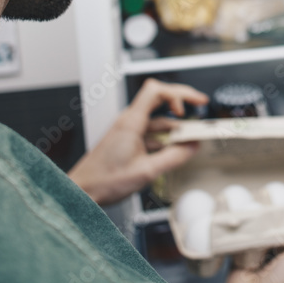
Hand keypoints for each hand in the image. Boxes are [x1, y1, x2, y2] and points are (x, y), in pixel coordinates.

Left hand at [68, 78, 208, 205]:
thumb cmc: (104, 181)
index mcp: (132, 122)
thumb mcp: (146, 171)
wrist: (82, 191)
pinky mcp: (128, 141)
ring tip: (192, 137)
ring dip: (175, 126)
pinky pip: (152, 133)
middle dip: (182, 102)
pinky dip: (166, 138)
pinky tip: (175, 149)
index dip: (179, 93)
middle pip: (159, 99)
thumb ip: (173, 157)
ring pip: (158, 119)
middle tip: (200, 106)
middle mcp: (130, 121)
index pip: (157, 91)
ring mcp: (129, 130)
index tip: (195, 102)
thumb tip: (193, 146)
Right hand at [226, 191, 283, 282]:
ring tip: (250, 200)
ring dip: (252, 216)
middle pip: (274, 220)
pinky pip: (237, 234)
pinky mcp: (239, 251)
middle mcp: (277, 246)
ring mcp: (258, 248)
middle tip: (268, 190)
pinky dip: (237, 226)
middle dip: (271, 208)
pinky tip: (236, 214)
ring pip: (255, 225)